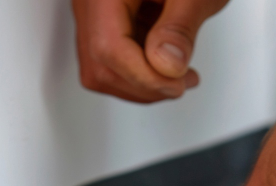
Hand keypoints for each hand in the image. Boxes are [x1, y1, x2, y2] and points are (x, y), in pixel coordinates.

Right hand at [72, 0, 229, 102]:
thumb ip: (181, 25)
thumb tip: (168, 65)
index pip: (108, 49)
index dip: (144, 77)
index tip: (178, 83)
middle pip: (99, 65)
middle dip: (143, 86)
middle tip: (182, 81)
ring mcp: (93, 11)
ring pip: (100, 69)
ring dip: (141, 85)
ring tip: (178, 75)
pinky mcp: (104, 19)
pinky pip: (110, 59)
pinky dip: (139, 72)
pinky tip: (167, 63)